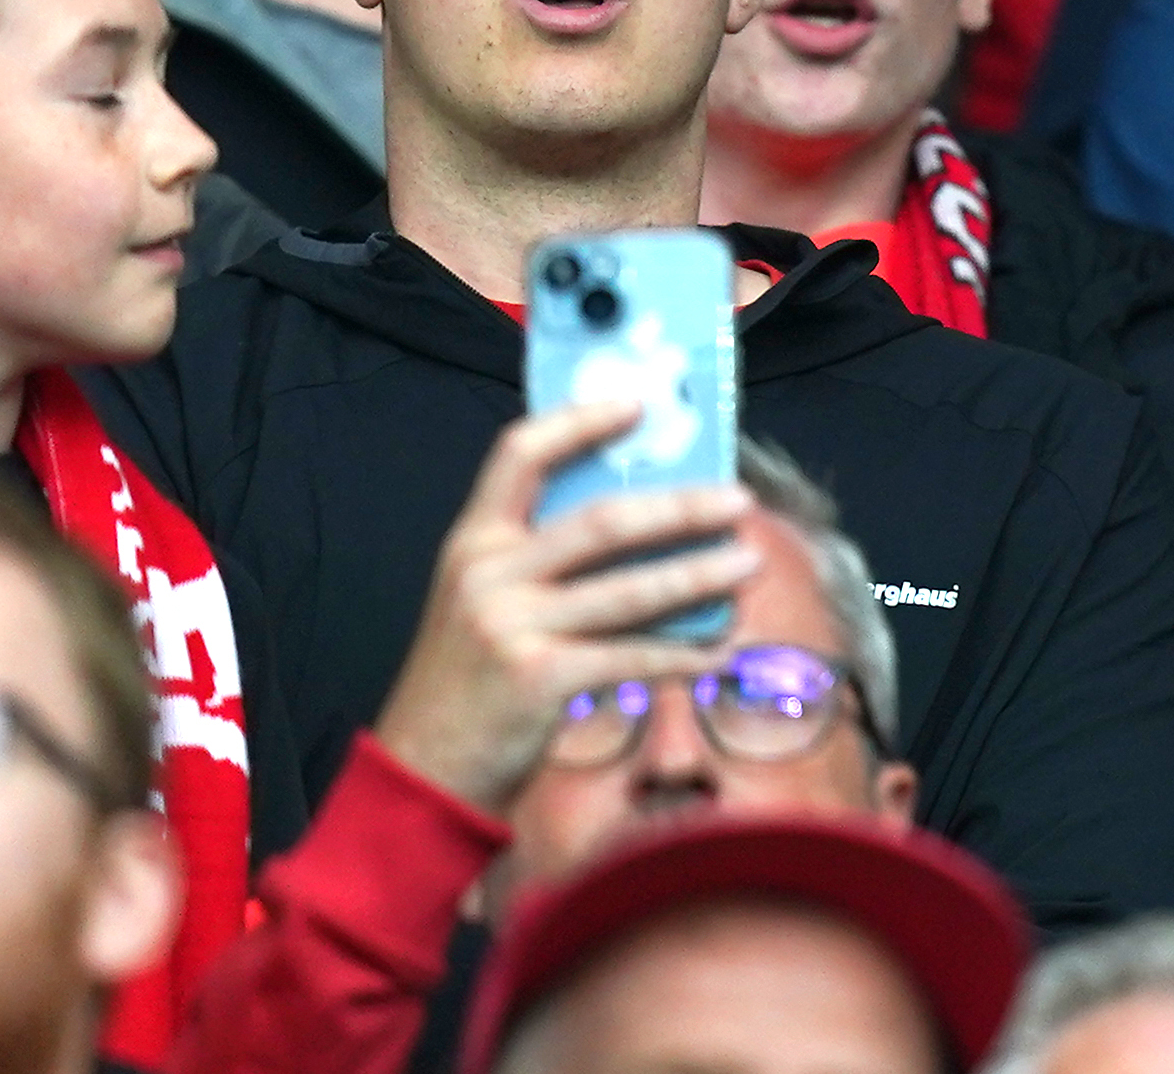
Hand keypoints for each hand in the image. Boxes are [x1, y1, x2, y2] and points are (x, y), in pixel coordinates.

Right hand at [368, 399, 756, 815]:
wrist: (423, 770)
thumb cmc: (472, 676)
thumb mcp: (485, 599)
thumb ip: (540, 557)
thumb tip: (649, 516)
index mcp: (473, 540)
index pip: (521, 454)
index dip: (580, 421)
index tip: (638, 403)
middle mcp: (487, 573)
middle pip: (602, 520)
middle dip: (681, 507)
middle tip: (740, 500)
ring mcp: (511, 626)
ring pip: (629, 589)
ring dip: (700, 575)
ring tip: (750, 563)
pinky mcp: (538, 678)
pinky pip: (631, 656)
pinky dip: (683, 652)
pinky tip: (720, 647)